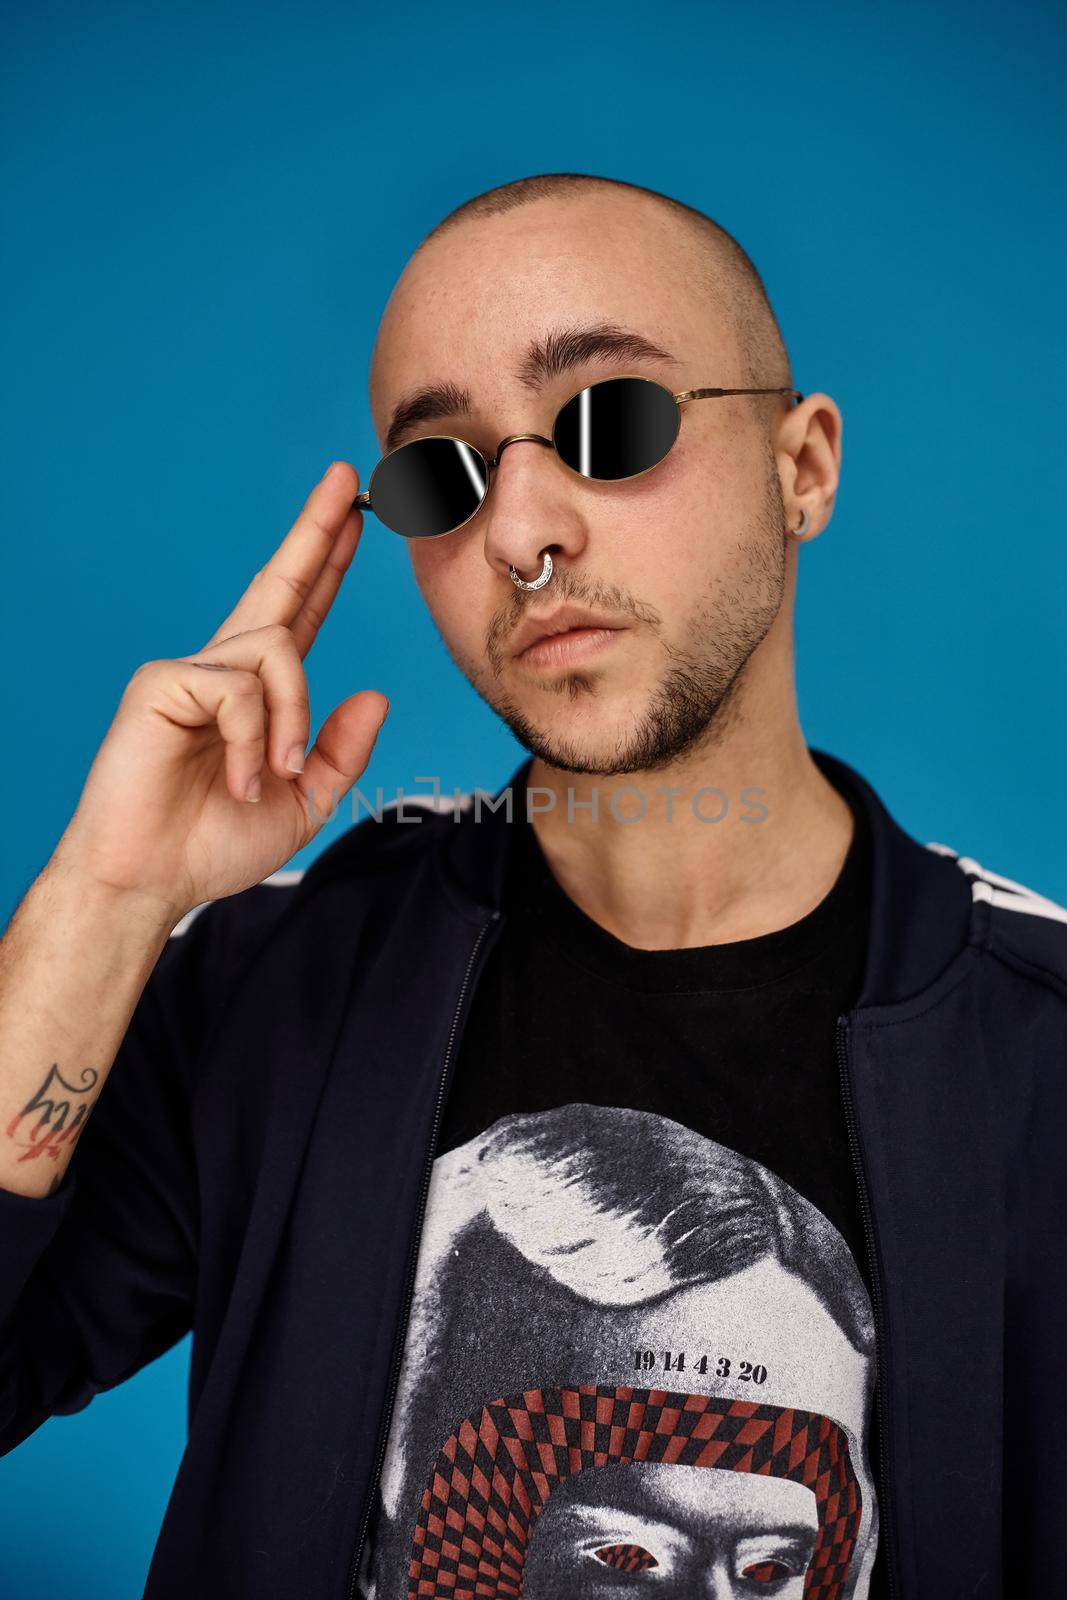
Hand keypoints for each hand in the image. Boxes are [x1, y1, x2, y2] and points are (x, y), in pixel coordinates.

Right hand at [53, 462, 387, 923]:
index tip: (356, 515)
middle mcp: (225, 669)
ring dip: (290, 722)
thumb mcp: (304, 802)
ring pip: (277, 654)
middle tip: (348, 476)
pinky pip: (238, 691)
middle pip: (279, 584)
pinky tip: (237, 781)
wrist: (152, 881)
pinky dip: (250, 743)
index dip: (327, 563)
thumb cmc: (214, 843)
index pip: (301, 612)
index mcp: (258, 693)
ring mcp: (191, 671)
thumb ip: (341, 751)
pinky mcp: (162, 684)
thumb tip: (377, 693)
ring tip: (273, 776)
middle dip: (316, 529)